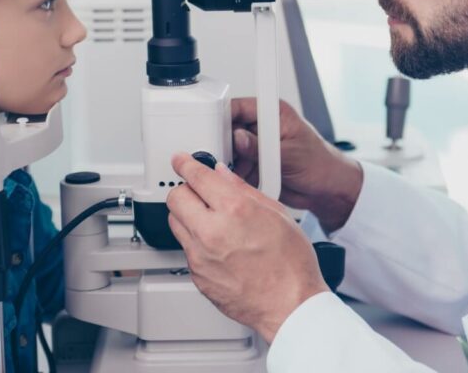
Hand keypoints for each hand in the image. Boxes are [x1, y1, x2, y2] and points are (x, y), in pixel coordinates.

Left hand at [166, 153, 328, 342]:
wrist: (290, 306)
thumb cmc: (292, 265)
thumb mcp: (277, 214)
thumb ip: (244, 190)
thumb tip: (224, 175)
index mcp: (234, 209)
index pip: (197, 176)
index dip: (186, 163)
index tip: (181, 160)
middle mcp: (212, 231)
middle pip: (176, 197)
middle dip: (185, 190)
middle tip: (198, 192)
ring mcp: (201, 256)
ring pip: (175, 222)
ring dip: (187, 215)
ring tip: (209, 220)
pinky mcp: (197, 275)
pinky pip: (186, 249)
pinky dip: (196, 242)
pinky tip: (217, 246)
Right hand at [231, 98, 362, 232]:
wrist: (328, 190)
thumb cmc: (321, 165)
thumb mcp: (291, 154)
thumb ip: (262, 147)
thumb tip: (239, 138)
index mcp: (274, 114)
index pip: (240, 107)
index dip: (224, 115)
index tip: (212, 127)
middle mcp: (263, 128)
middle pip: (230, 129)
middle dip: (223, 143)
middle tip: (219, 155)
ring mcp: (257, 147)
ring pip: (230, 150)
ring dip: (228, 162)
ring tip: (229, 171)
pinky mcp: (255, 164)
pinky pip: (235, 168)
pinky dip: (234, 176)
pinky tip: (236, 181)